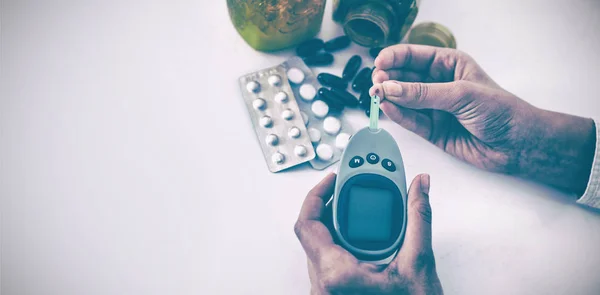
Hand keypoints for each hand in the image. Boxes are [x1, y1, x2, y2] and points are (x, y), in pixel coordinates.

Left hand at [294, 173, 442, 294]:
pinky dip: (341, 245)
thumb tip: (419, 188)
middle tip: (349, 190)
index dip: (317, 195)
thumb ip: (418, 218)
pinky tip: (362, 240)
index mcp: (336, 274)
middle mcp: (323, 285)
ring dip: (337, 227)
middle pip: (312, 233)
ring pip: (319, 249)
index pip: (307, 224)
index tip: (333, 180)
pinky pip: (326, 263)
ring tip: (360, 212)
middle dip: (332, 207)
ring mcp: (325, 293)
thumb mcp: (419, 264)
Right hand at [370, 45, 595, 195]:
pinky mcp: (432, 130)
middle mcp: (439, 85)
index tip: (379, 63)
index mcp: (450, 65)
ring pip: (404, 100)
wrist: (517, 144)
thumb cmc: (501, 111)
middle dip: (388, 78)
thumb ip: (424, 93)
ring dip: (389, 97)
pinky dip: (398, 115)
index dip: (395, 57)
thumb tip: (392, 88)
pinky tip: (387, 108)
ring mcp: (434, 108)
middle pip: (405, 78)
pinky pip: (410, 120)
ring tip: (376, 95)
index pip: (416, 57)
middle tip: (376, 82)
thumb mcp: (461, 94)